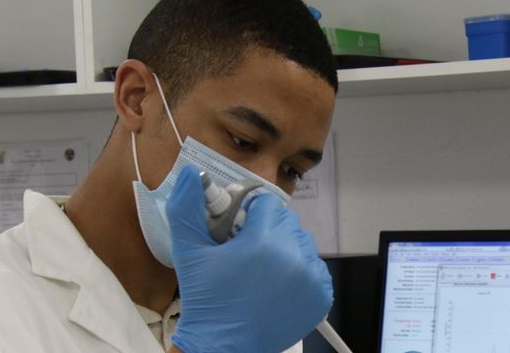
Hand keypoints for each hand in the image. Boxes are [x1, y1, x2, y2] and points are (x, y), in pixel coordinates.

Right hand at [165, 164, 332, 352]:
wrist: (225, 346)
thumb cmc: (207, 301)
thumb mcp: (189, 252)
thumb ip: (187, 208)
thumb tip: (189, 174)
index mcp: (263, 241)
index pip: (266, 203)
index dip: (249, 214)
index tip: (237, 231)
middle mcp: (293, 256)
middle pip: (285, 221)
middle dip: (267, 230)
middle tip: (247, 252)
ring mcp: (311, 277)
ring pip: (301, 241)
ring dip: (284, 248)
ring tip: (262, 269)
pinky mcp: (321, 295)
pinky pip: (315, 266)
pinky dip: (300, 270)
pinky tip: (278, 282)